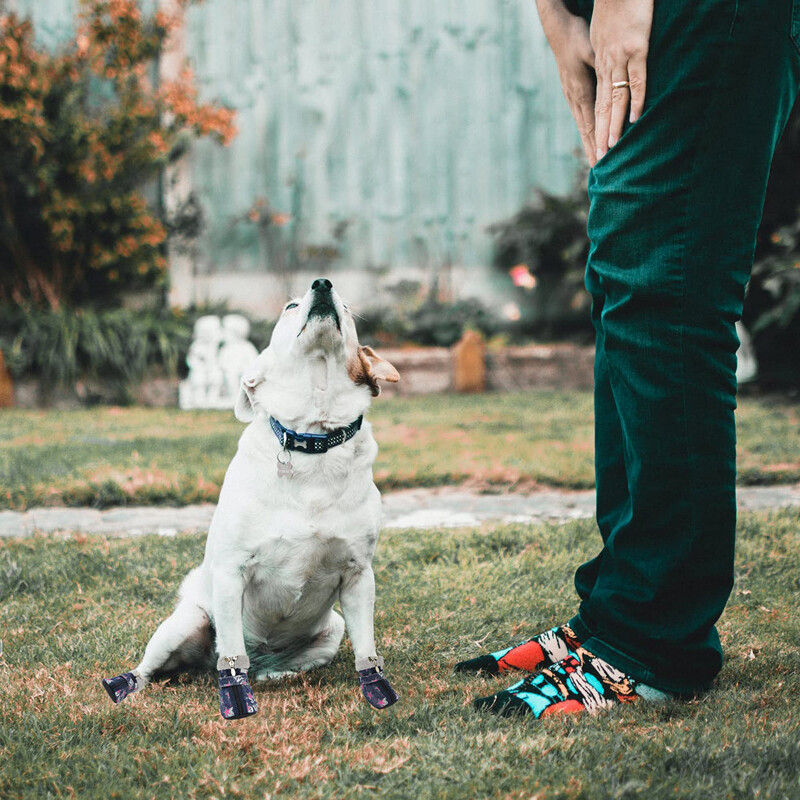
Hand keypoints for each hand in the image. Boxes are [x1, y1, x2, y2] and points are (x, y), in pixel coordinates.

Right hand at [537, 0, 597, 165]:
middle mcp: (574, 98)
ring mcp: (572, 97)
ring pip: (583, 126)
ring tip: (594, 160)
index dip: (597, 142)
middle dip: (592, 150)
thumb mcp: (591, 51)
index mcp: (580, 91)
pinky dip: (587, 132)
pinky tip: (590, 139)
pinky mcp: (572, 93)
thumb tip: (610, 83)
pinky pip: (581, 118)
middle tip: (598, 170)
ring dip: (589, 144)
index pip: (591, 124)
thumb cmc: (577, 37)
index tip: (602, 158)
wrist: (559, 31)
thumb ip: (601, 69)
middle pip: (586, 131)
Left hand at [590, 0, 652, 159]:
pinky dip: (635, 99)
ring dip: (613, 124)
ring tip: (612, 147)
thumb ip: (604, 60)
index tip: (595, 150)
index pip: (594, 105)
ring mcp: (619, 58)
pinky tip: (635, 118)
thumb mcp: (602, 40)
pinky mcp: (635, 48)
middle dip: (600, 135)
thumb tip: (608, 77)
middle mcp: (604, 66)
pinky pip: (636, 78)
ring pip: (614, 99)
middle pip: (601, 108)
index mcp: (597, 65)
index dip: (594, 128)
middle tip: (600, 160)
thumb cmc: (613, 10)